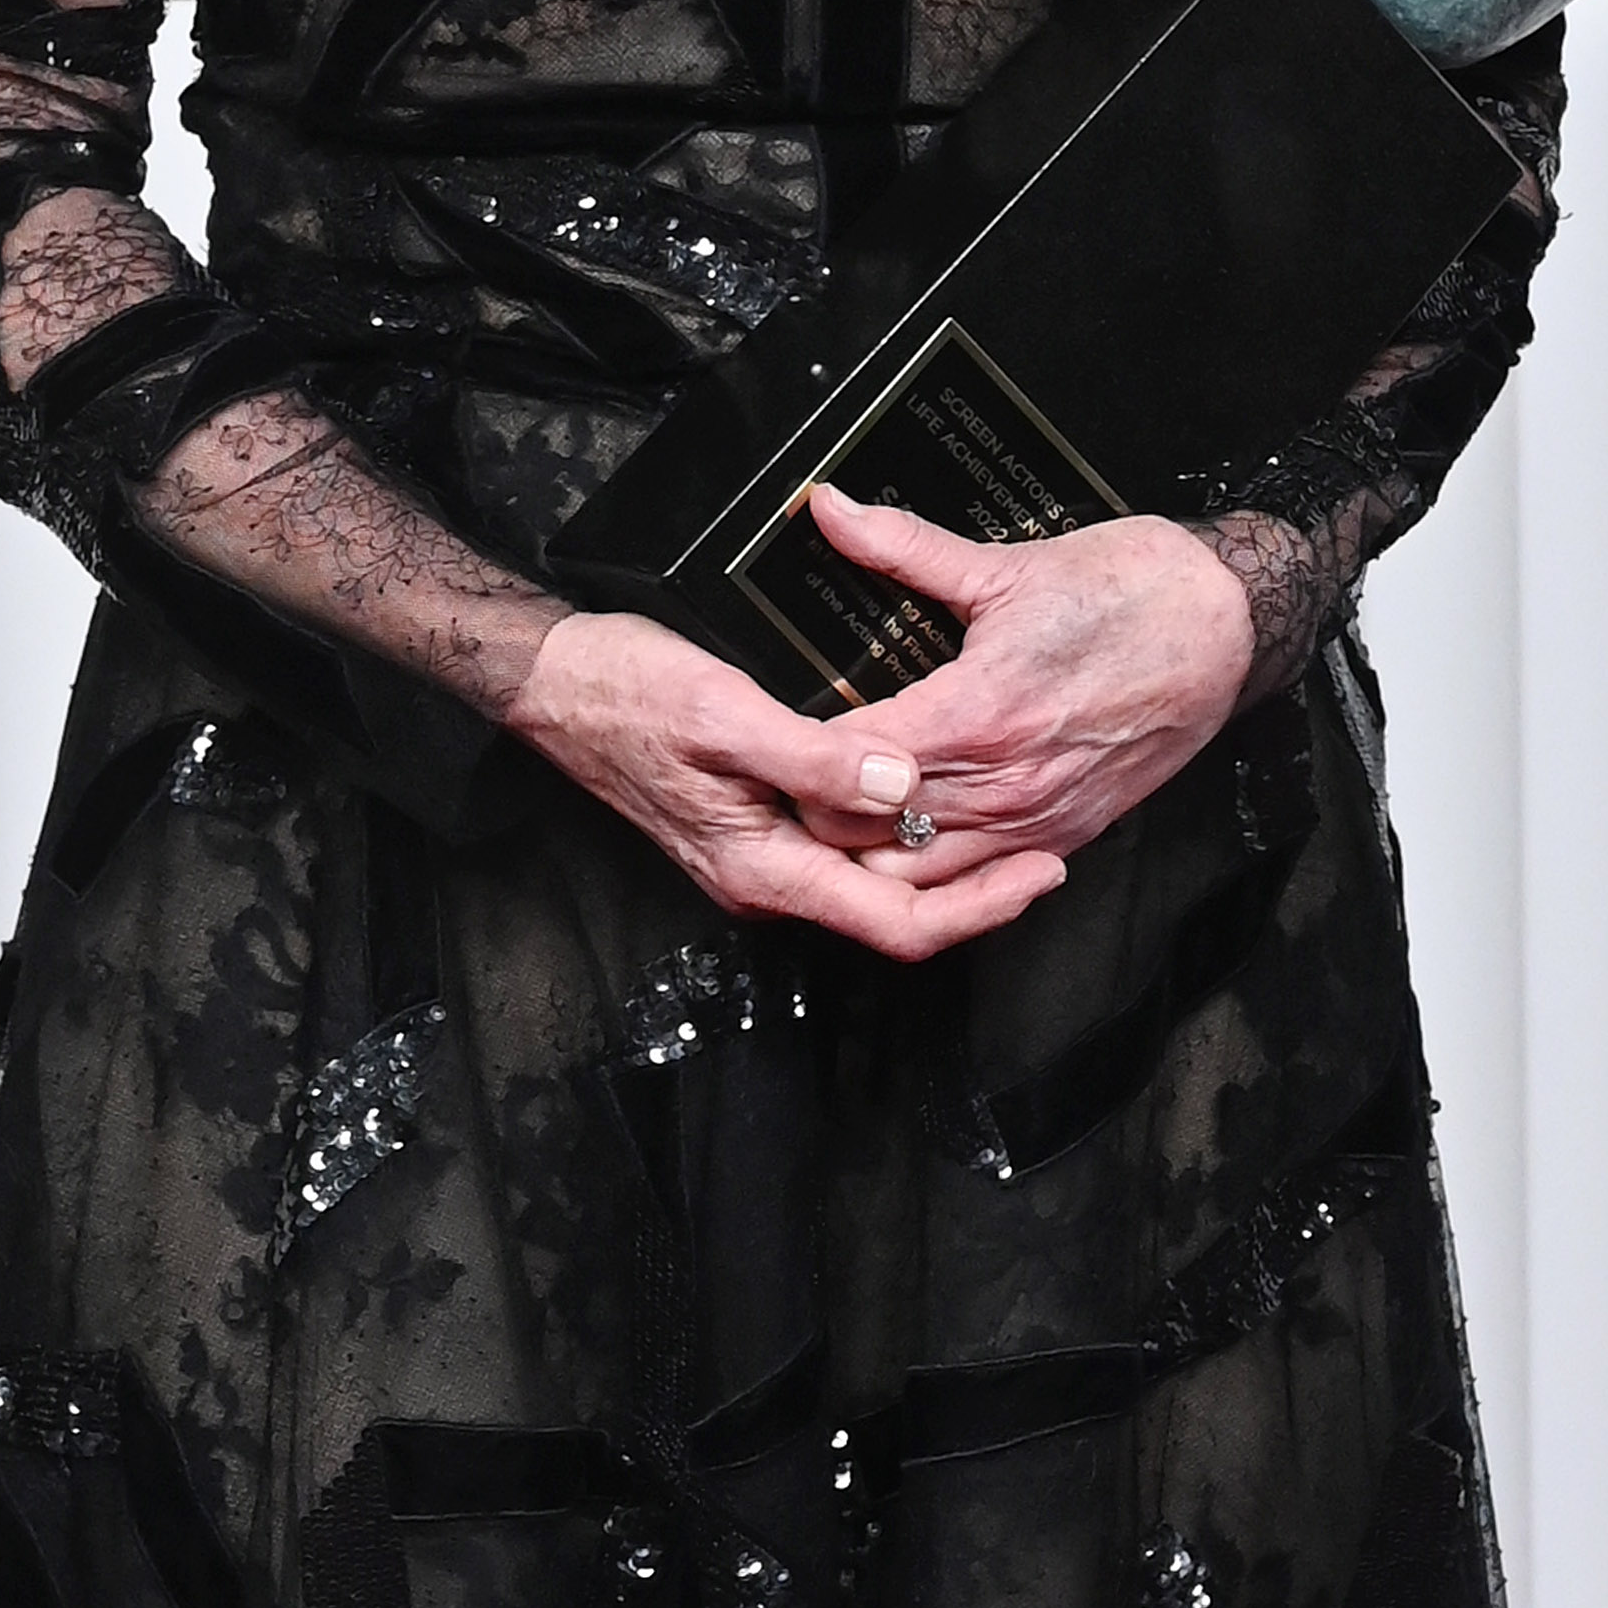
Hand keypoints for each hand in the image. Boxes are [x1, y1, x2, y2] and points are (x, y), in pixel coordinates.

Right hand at [507, 607, 1067, 958]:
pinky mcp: (756, 821)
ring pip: (873, 882)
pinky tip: (931, 791)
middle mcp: (767, 876)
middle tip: (1053, 844)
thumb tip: (900, 790)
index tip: (1043, 871)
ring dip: (944, 861)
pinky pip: (846, 849)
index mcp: (763, 868)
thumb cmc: (627, 692)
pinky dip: (900, 830)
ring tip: (1013, 819)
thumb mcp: (724, 712)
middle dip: (979, 891)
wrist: (554, 681)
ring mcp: (760, 852)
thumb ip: (813, 759)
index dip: (981, 907)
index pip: (895, 925)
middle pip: (894, 914)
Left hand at [806, 486, 1256, 887]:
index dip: (797, 753)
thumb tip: (830, 508)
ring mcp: (1038, 819)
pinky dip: (935, 867)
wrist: (1227, 625)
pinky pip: (979, 880)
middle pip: (867, 834)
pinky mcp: (1068, 835)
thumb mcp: (1005, 564)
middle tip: (789, 771)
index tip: (773, 728)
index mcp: (979, 711)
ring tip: (841, 805)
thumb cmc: (1128, 591)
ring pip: (918, 876)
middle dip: (818, 806)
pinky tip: (912, 830)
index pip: (848, 767)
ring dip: (871, 848)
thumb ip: (904, 547)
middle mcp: (1005, 782)